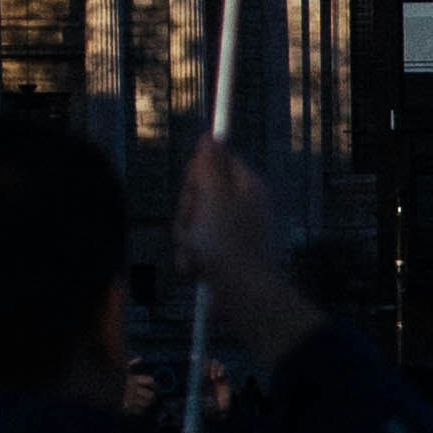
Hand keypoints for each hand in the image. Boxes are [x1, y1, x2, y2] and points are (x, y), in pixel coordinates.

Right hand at [176, 134, 317, 370]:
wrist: (242, 297)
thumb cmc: (229, 245)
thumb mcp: (214, 197)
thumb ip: (209, 165)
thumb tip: (212, 134)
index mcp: (246, 186)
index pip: (216, 161)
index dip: (198, 173)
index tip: (195, 187)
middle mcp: (241, 207)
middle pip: (199, 192)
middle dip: (187, 210)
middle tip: (194, 224)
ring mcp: (231, 233)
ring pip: (192, 223)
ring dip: (186, 239)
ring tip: (196, 254)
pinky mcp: (222, 257)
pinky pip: (195, 248)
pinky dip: (191, 259)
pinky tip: (196, 271)